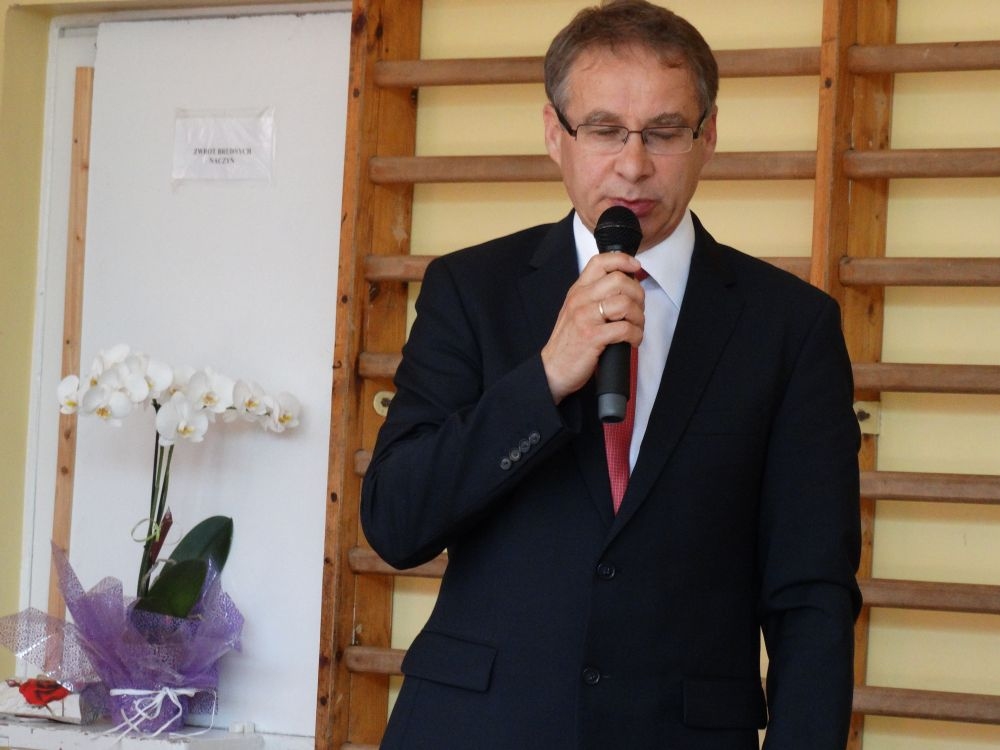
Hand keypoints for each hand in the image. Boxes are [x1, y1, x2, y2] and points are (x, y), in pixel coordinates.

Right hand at [541, 252, 644, 403]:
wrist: (553, 369)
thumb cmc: (568, 342)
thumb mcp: (575, 311)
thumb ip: (594, 296)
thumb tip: (623, 287)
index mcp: (577, 291)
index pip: (600, 262)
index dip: (622, 260)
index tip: (635, 268)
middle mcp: (580, 300)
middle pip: (619, 280)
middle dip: (637, 294)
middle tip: (637, 309)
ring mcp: (585, 317)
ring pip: (624, 303)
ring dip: (638, 316)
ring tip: (636, 327)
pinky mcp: (592, 336)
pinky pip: (625, 328)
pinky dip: (636, 335)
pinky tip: (633, 341)